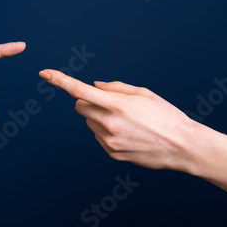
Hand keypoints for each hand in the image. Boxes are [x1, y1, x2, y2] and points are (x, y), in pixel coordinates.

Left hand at [39, 69, 200, 171]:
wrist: (182, 146)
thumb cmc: (165, 116)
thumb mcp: (143, 93)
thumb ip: (115, 87)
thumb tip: (94, 85)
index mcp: (117, 104)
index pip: (79, 90)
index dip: (60, 80)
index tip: (44, 73)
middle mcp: (109, 124)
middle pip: (80, 106)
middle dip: (89, 101)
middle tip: (111, 103)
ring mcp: (109, 141)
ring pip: (89, 122)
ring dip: (99, 117)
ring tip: (126, 121)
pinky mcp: (112, 153)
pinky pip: (99, 137)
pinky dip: (106, 132)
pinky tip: (127, 134)